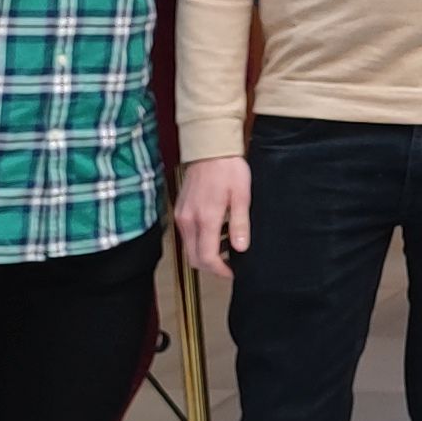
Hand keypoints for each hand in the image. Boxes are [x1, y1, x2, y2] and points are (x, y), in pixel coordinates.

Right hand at [171, 155, 250, 277]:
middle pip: (194, 257)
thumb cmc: (228, 169)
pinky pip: (187, 235)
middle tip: (229, 264)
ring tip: (226, 248)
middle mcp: (188, 220)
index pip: (205, 257)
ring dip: (205, 254)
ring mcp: (181, 215)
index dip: (219, 270)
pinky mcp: (180, 210)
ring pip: (189, 247)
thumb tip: (240, 248)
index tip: (232, 272)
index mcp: (205, 218)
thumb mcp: (242, 196)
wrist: (210, 149)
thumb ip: (240, 224)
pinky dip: (200, 241)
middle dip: (211, 266)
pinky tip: (216, 233)